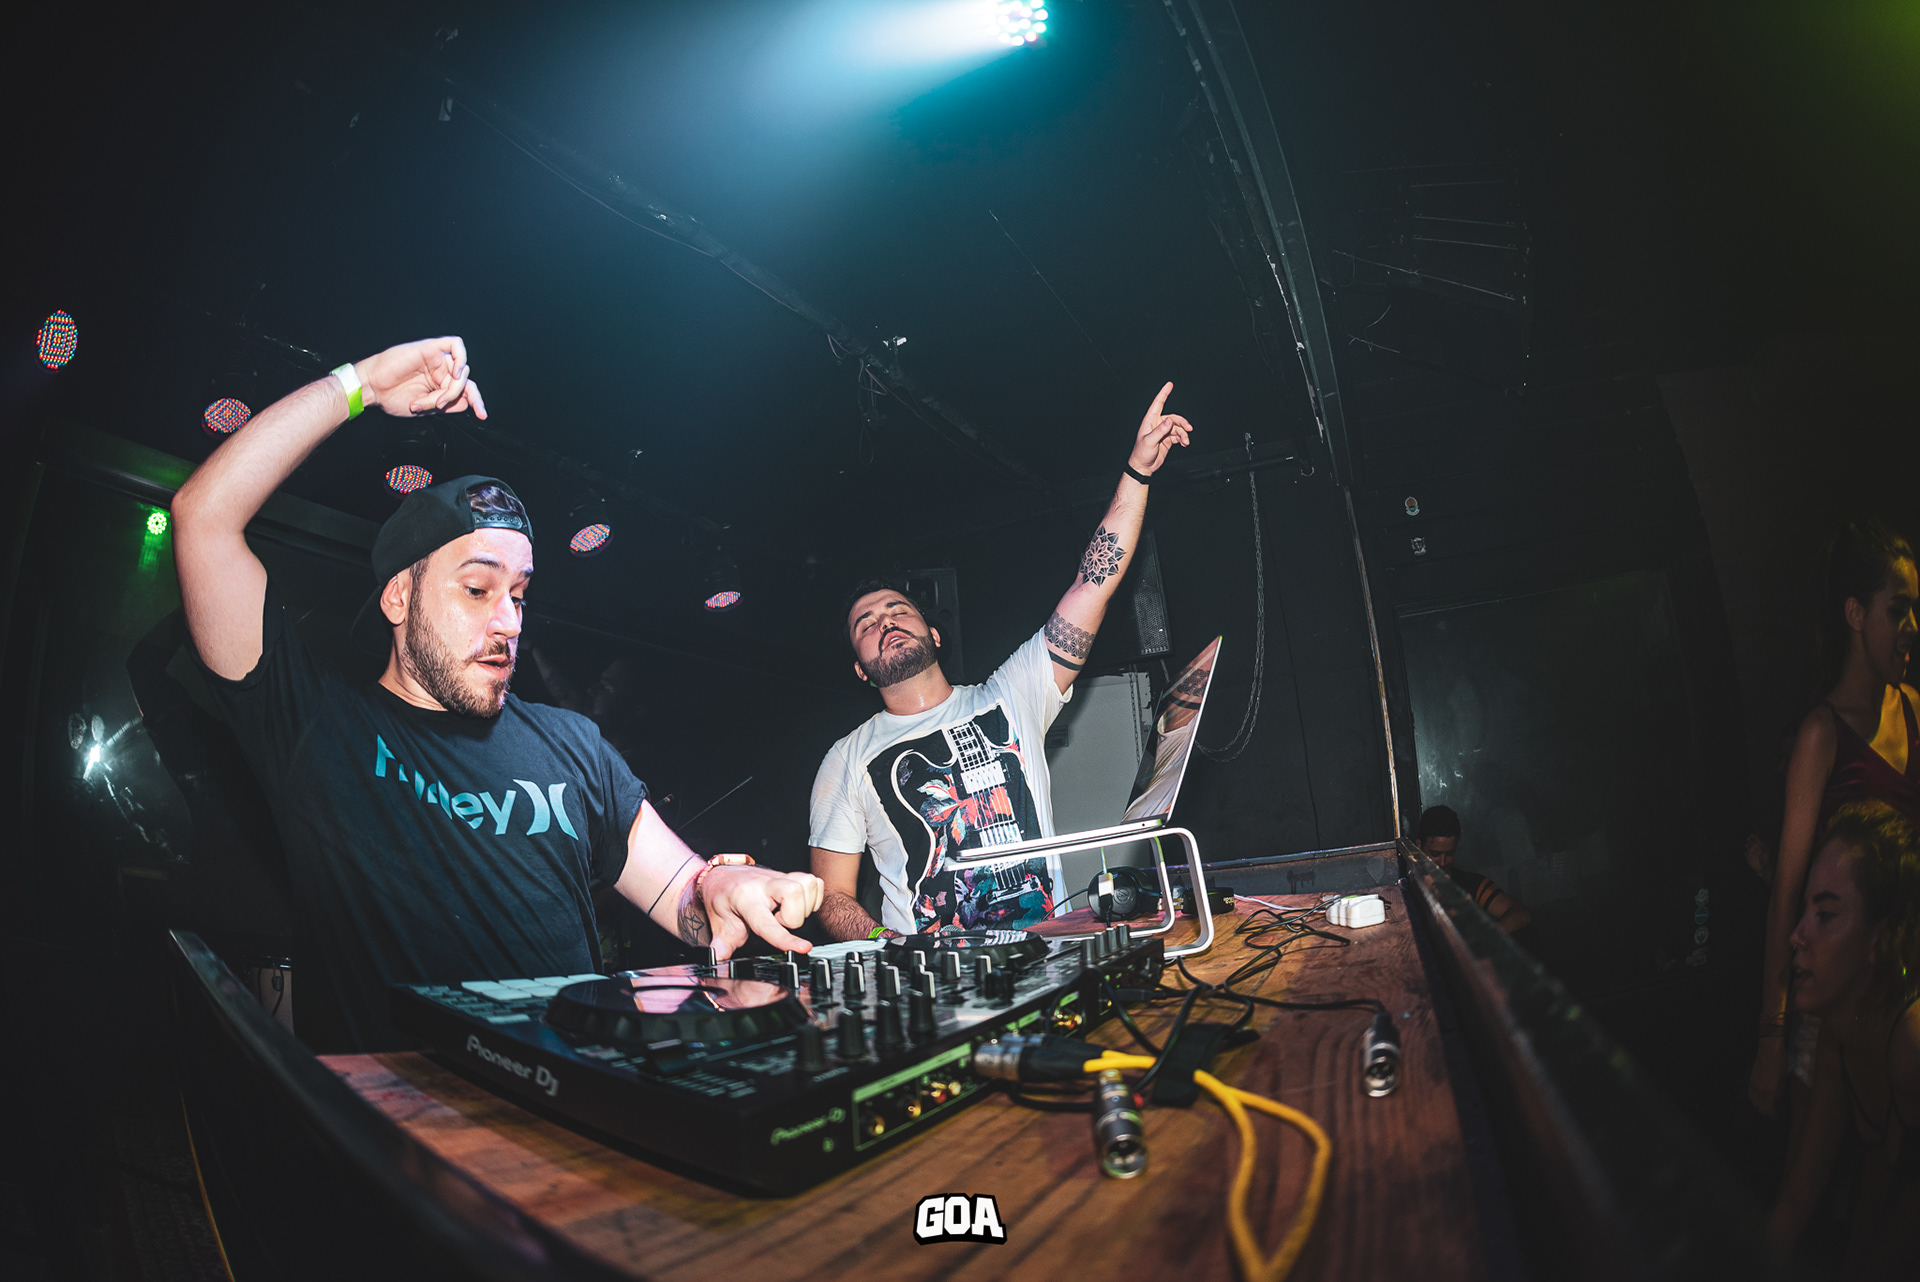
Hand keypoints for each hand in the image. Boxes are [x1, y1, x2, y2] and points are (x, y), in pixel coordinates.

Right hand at [355, 337, 487, 419]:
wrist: (373, 389)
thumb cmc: (392, 397)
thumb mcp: (427, 408)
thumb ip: (448, 404)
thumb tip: (467, 403)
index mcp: (440, 384)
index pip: (467, 390)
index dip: (477, 401)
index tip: (482, 414)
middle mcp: (440, 370)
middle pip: (466, 381)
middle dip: (458, 397)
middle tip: (440, 406)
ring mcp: (436, 359)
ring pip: (460, 370)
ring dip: (450, 390)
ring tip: (433, 400)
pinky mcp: (429, 348)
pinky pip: (455, 344)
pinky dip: (460, 358)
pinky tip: (453, 374)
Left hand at [699, 865, 824, 957]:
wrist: (722, 875)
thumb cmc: (723, 899)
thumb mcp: (719, 926)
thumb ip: (721, 947)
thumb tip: (717, 962)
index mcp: (744, 899)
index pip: (767, 922)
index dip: (785, 938)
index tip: (803, 948)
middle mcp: (764, 884)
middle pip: (794, 894)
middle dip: (793, 917)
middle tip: (778, 922)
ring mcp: (779, 876)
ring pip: (807, 885)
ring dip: (803, 906)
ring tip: (786, 912)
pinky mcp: (791, 874)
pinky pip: (815, 883)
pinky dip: (812, 897)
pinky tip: (798, 905)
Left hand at [1127, 381, 1193, 476]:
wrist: (1143, 467)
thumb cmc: (1141, 453)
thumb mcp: (1149, 441)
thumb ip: (1160, 431)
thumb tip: (1169, 421)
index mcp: (1150, 421)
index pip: (1158, 404)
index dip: (1164, 393)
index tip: (1169, 384)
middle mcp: (1157, 424)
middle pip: (1173, 418)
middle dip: (1182, 423)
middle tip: (1189, 429)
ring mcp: (1163, 432)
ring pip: (1178, 428)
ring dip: (1183, 434)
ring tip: (1186, 442)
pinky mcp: (1168, 439)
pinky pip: (1178, 436)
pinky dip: (1183, 439)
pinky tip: (1185, 443)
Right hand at [1748, 1036, 1785, 1115]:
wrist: (1769, 1050)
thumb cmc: (1780, 1063)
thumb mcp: (1784, 1080)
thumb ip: (1779, 1092)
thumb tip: (1776, 1100)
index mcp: (1770, 1091)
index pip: (1769, 1109)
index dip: (1773, 1116)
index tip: (1777, 1118)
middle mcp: (1759, 1090)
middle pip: (1760, 1108)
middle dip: (1766, 1113)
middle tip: (1772, 1115)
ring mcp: (1753, 1085)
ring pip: (1753, 1102)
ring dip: (1759, 1107)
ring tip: (1766, 1108)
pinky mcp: (1750, 1080)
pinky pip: (1750, 1094)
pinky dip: (1754, 1099)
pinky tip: (1759, 1099)